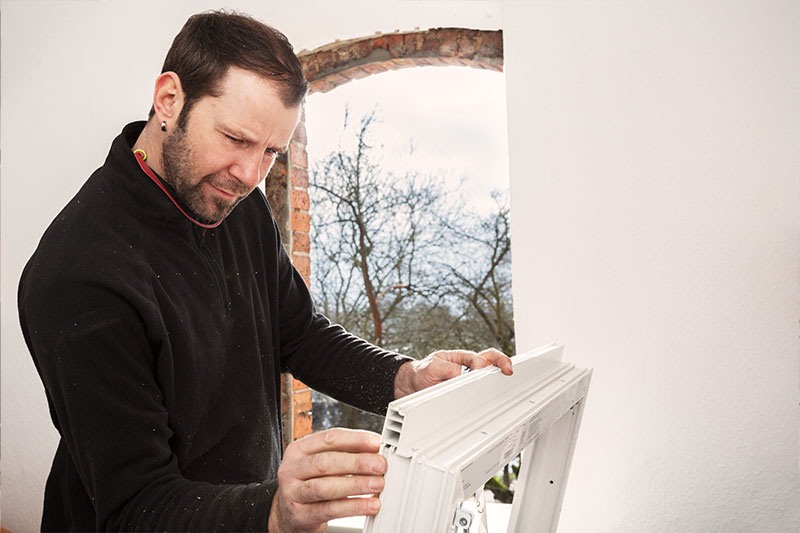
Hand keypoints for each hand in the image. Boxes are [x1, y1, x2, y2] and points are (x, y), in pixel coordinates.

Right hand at [267, 428, 385, 532]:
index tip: (376, 443)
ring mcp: (293, 493)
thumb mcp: (320, 464)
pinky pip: (330, 510)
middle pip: (326, 462)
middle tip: (380, 465)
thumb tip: (374, 451)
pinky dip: (354, 507)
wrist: (288, 514)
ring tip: (378, 484)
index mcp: (299, 450)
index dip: (355, 439)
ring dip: (357, 484)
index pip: (328, 438)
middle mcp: (292, 469)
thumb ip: (344, 454)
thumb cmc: (310, 483)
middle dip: (357, 462)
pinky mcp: (301, 516)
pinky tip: (370, 504)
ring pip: (327, 487)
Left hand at [394, 348, 512, 398]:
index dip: (479, 365)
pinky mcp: (466, 391)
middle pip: (490, 359)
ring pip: (490, 373)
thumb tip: (461, 373)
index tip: (478, 372)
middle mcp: (467, 366)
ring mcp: (468, 378)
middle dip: (502, 361)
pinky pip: (481, 390)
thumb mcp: (431, 367)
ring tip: (508, 377)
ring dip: (500, 373)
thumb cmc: (422, 372)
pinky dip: (490, 392)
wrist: (411, 385)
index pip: (476, 358)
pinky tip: (495, 396)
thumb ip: (447, 368)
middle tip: (508, 369)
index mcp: (460, 357)